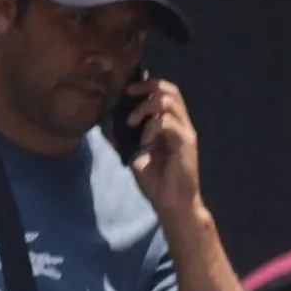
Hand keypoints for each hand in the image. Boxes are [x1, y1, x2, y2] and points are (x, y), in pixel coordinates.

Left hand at [126, 78, 201, 217]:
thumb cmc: (156, 183)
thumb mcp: (134, 156)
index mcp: (170, 125)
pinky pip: (167, 123)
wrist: (172, 204)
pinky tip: (145, 143)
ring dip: (146, 107)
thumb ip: (123, 139)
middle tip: (128, 94)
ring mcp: (185, 132)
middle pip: (170, 89)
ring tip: (132, 123)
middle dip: (147, 86)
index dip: (146, 85)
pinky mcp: (186, 142)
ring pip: (169, 101)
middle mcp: (180, 124)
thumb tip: (104, 124)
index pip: (164, 93)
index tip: (126, 91)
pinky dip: (152, 128)